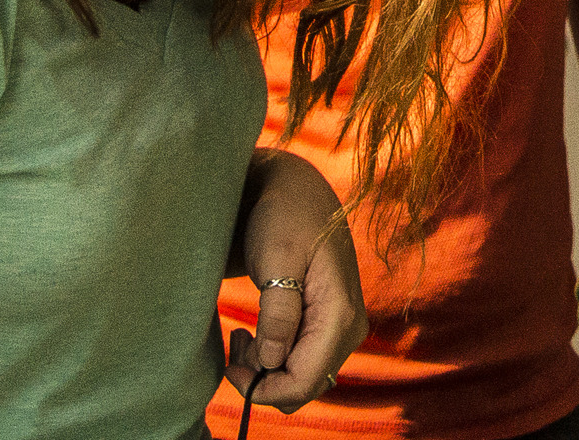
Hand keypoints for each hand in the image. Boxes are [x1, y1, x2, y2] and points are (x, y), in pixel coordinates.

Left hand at [225, 149, 366, 409]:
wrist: (294, 190)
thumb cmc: (282, 216)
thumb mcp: (275, 259)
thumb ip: (278, 313)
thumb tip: (273, 362)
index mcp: (340, 313)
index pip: (303, 381)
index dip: (261, 388)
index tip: (230, 366)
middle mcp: (349, 327)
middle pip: (304, 387)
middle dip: (262, 380)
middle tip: (234, 345)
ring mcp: (341, 326)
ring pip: (301, 378)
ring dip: (264, 369)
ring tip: (239, 334)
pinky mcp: (328, 323)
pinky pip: (301, 361)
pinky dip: (272, 358)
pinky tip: (252, 332)